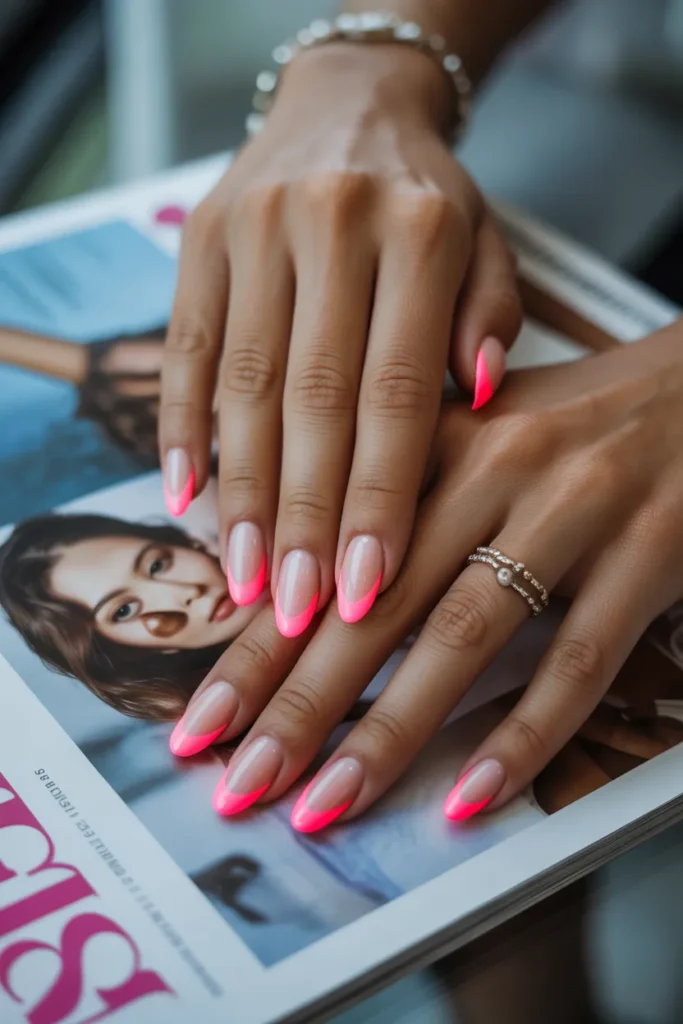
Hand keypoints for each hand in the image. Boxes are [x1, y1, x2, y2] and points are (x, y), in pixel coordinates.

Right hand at [159, 42, 521, 637]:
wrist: (349, 103)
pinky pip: (182, 349)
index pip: (396, 392)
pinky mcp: (198, 241)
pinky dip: (178, 428)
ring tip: (246, 578)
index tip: (365, 587)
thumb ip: (488, 319)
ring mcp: (253, 230)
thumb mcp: (485, 243)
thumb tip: (480, 401)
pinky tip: (182, 498)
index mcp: (419, 232)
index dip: (379, 497)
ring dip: (242, 492)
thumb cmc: (427, 198)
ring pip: (241, 385)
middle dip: (304, 517)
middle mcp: (331, 225)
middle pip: (312, 400)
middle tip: (297, 610)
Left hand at [171, 319, 682, 824]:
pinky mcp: (646, 556)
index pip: (325, 553)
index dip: (257, 642)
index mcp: (437, 436)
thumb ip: (394, 494)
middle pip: (376, 602)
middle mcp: (496, 467)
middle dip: (298, 702)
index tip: (201, 723)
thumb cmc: (579, 419)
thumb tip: (296, 583)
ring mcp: (574, 511)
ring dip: (389, 731)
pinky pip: (578, 660)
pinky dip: (523, 735)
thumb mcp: (477, 431)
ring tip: (326, 805)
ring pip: (463, 635)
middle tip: (239, 783)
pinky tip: (469, 796)